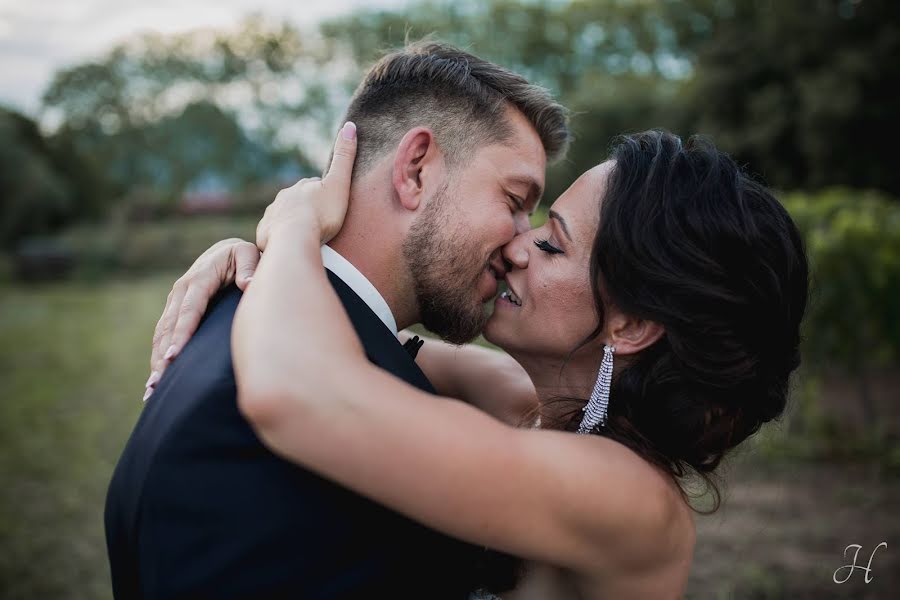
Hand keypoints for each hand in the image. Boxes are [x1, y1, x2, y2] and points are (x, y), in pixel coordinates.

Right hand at [145, 238, 259, 399]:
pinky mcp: (174, 310)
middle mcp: (181, 291)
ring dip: (155, 361)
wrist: (225, 251)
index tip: (173, 356)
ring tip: (152, 388)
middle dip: (162, 356)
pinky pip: (163, 335)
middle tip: (158, 383)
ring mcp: (175, 301)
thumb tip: (248, 283)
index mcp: (199, 279)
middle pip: (169, 327)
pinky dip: (157, 356)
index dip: (181, 333)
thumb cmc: (241, 255)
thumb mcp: (248, 253)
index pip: (189, 310)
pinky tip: (155, 380)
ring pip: (162, 334)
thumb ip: (249, 266)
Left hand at [256, 121, 356, 250]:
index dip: (323, 193)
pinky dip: (282, 239)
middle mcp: (283, 198)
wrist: (294, 239)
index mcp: (301, 187)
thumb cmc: (321, 214)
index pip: (313, 186)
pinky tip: (291, 246)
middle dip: (307, 208)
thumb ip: (344, 157)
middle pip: (297, 201)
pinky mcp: (264, 234)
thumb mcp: (339, 184)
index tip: (331, 203)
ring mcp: (272, 216)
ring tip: (306, 238)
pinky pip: (273, 235)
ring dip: (294, 224)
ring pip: (284, 217)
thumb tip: (350, 124)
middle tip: (320, 223)